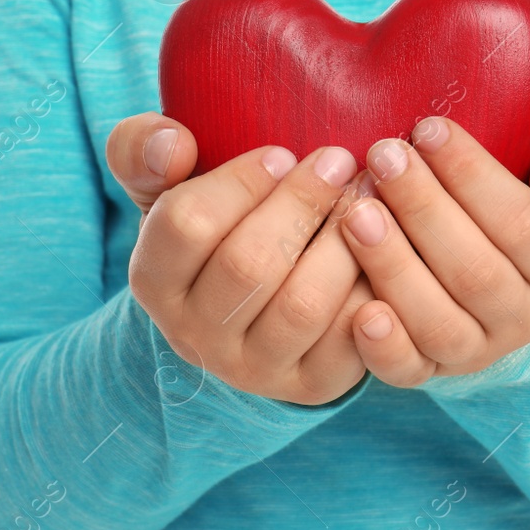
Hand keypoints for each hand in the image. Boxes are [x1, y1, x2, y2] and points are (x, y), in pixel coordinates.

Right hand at [107, 113, 376, 404]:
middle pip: (249, 265)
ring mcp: (254, 368)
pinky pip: (352, 338)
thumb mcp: (168, 188)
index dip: (239, 181)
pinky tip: (386, 248)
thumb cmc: (216, 228)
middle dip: (302, 203)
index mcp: (154, 279)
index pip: (186, 224)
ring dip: (345, 243)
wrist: (248, 313)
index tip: (281, 152)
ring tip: (367, 199)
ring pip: (304, 305)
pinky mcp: (311, 385)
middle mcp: (196, 334)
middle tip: (340, 161)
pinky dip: (375, 288)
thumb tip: (171, 144)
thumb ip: (143, 151)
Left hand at [337, 118, 529, 386]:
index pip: (522, 222)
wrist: (486, 259)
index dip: (472, 176)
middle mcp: (522, 315)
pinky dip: (384, 347)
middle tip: (382, 157)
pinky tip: (361, 312)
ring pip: (439, 321)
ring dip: (394, 267)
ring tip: (356, 214)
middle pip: (475, 271)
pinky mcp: (429, 371)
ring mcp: (475, 349)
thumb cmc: (510, 198)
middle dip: (424, 209)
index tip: (427, 129)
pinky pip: (408, 371)